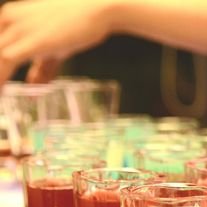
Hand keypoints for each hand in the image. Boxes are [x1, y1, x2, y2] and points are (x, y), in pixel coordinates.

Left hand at [0, 0, 114, 83]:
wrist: (98, 9)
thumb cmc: (80, 22)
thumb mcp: (56, 47)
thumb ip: (41, 66)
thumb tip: (33, 84)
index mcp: (8, 17)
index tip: (0, 81)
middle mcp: (8, 20)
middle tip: (0, 94)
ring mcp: (19, 29)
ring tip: (0, 98)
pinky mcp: (32, 41)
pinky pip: (6, 61)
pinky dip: (1, 79)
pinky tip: (3, 94)